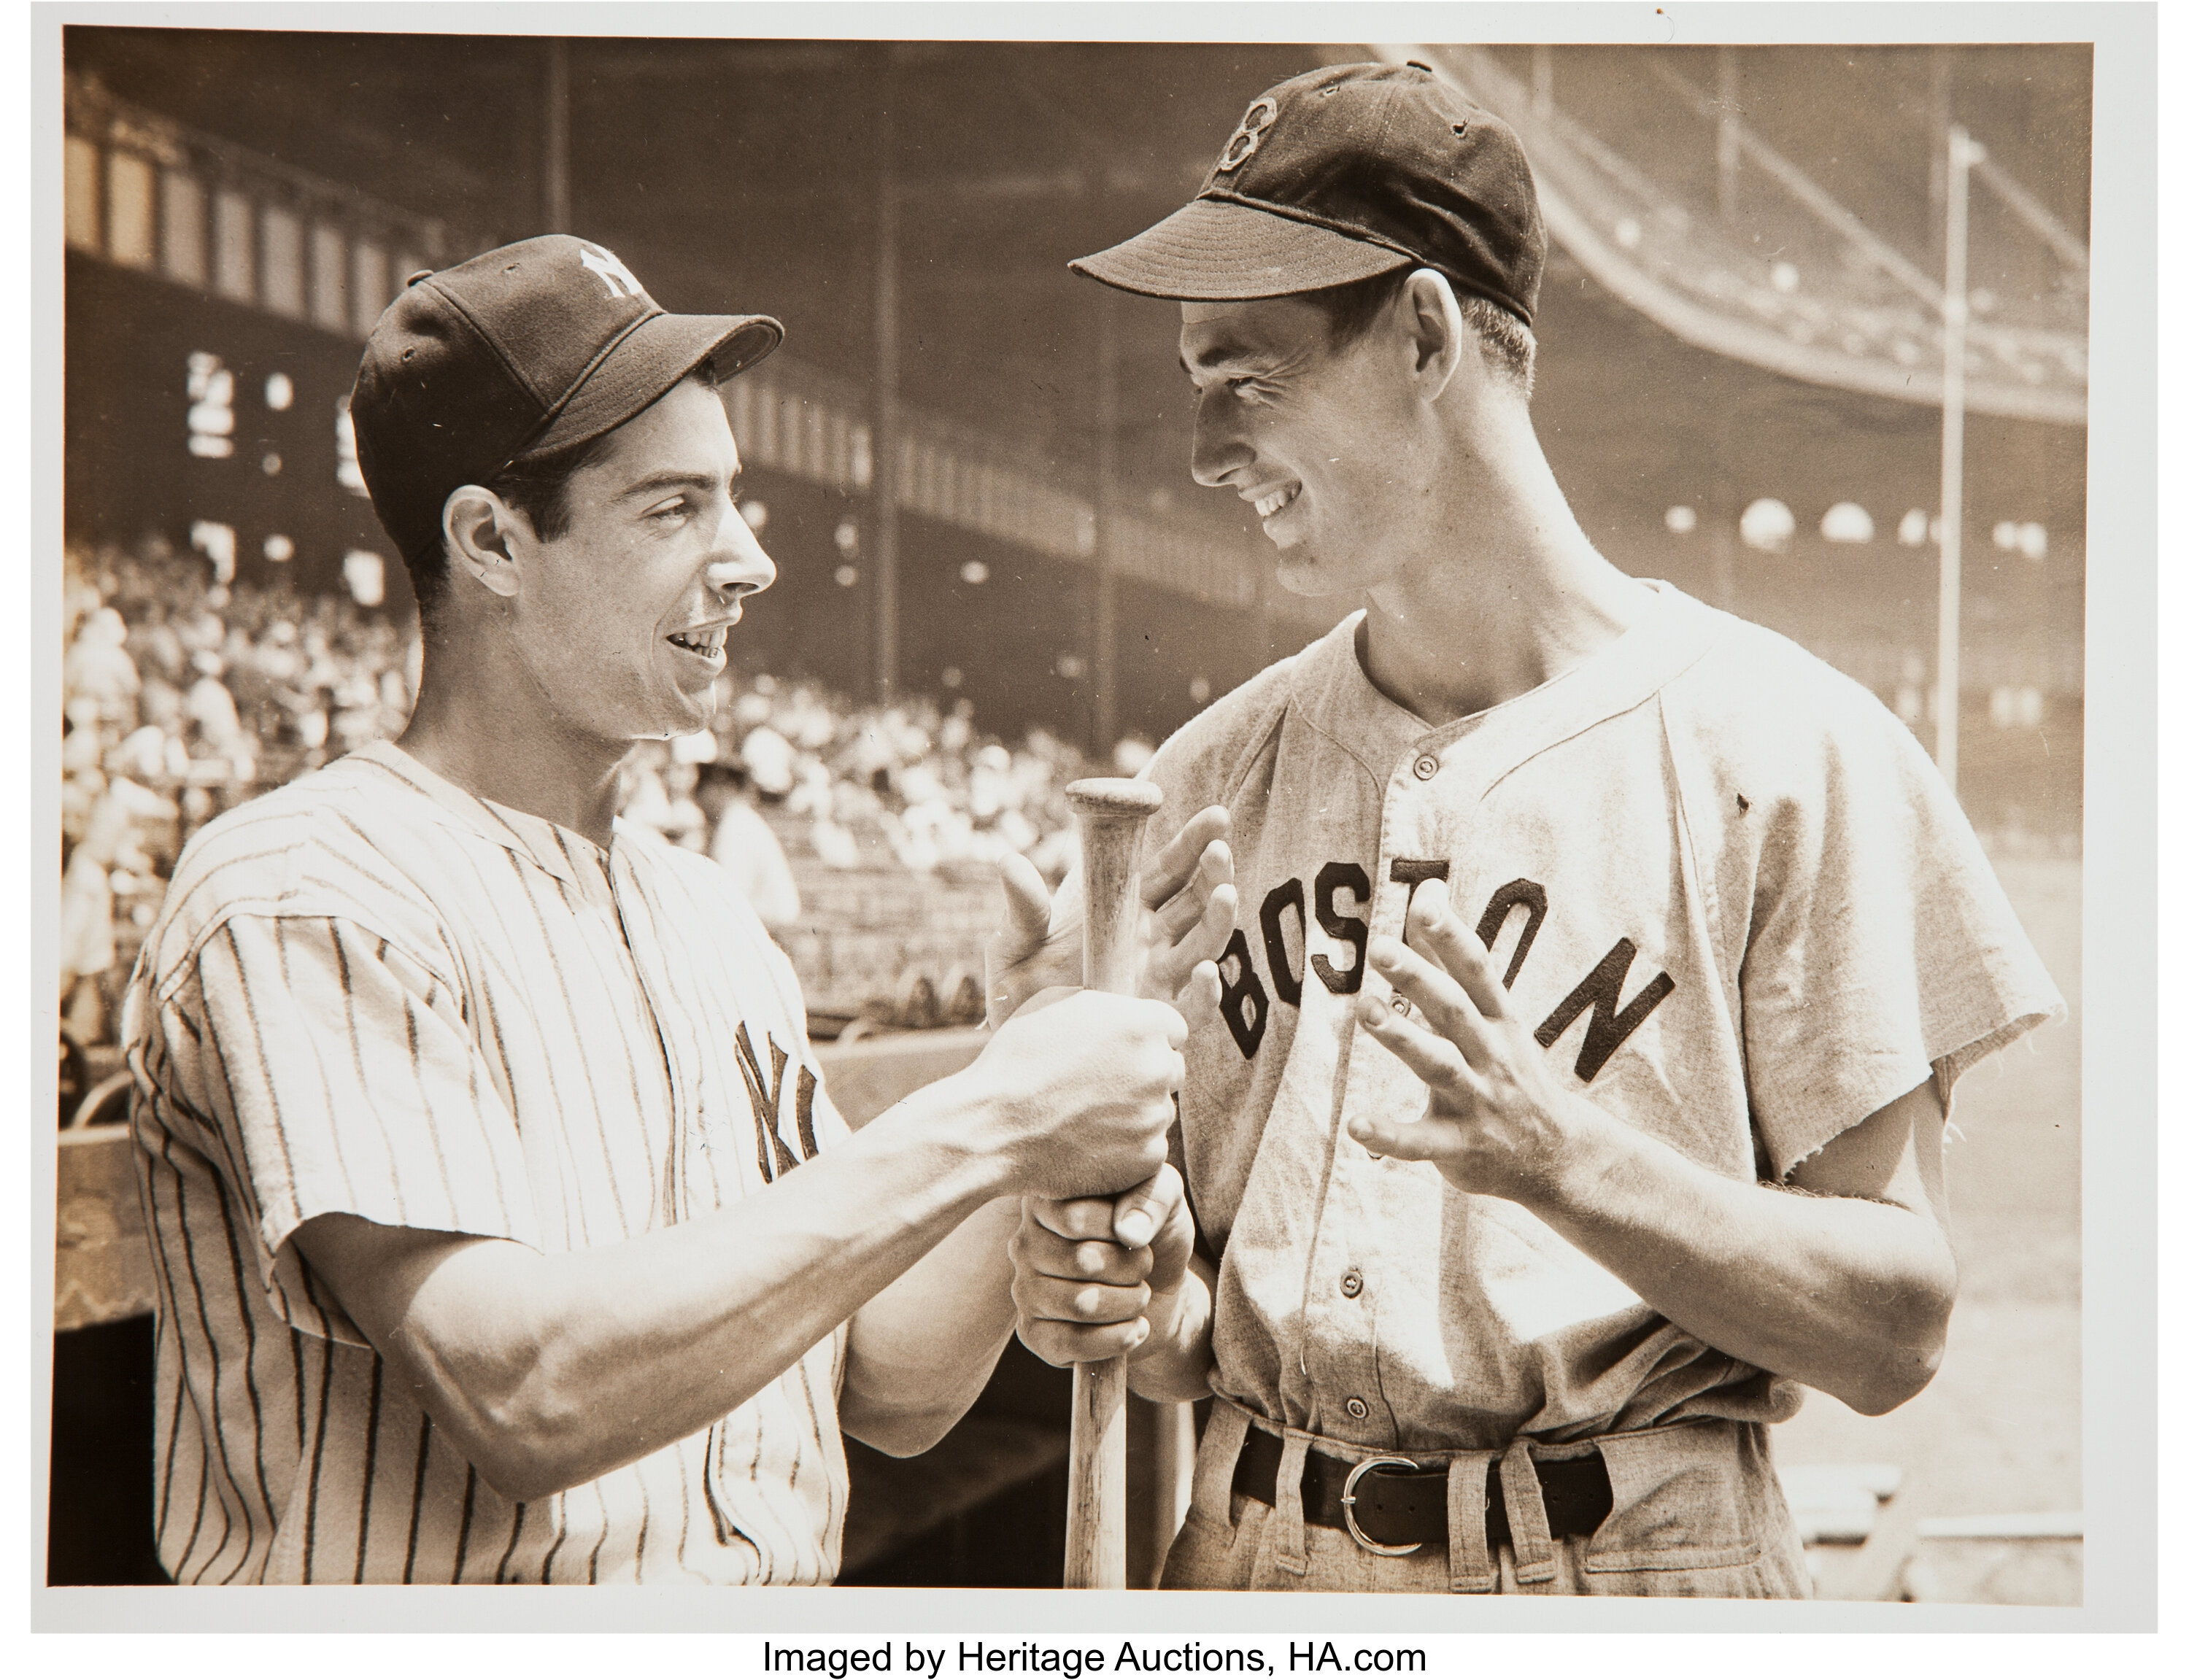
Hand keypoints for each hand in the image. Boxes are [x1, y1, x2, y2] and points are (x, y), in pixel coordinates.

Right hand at [968, 988, 1186, 1201]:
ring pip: (1158, 1110)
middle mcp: (1157, 1067)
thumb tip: (1118, 1009)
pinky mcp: (1147, 1157)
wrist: (992, 1127)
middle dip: (1143, 1075)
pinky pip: (1148, 1147)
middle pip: (1170, 1069)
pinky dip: (1126, 1148)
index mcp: (1142, 1023)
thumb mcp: (1053, 1007)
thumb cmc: (1015, 1062)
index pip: (1173, 1029)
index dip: (1146, 1040)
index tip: (1123, 1052)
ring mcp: (1155, 1115)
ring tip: (1084, 1116)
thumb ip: (1101, 1006)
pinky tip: (1088, 1142)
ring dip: (1134, 1112)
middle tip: (1101, 1087)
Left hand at [985, 805, 1236, 1031]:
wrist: (1021, 1057)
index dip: (1194, 842)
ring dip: (1219, 919)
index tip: (1216, 817)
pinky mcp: (1159, 1019)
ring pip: (1204, 944)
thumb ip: (1022, 908)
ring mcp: (1161, 979)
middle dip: (1213, 872)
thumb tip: (1010, 863)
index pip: (1169, 867)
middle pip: (1195, 899)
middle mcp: (1153, 939)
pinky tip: (1206, 971)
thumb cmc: (1020, 994)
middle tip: (1220, 850)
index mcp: (1125, 908)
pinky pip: (1194, 1007)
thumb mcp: (1016, 947)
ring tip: (1225, 894)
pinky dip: (1205, 990)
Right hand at [1009, 1164, 1194, 1366]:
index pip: (1074, 1218)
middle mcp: (1024, 1242)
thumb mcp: (1165, 1197)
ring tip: (1140, 1295)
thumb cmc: (1154, 1230)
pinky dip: (1117, 1339)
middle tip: (1143, 1266)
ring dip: (1130, 1303)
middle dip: (1133, 1268)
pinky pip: (1072, 1342)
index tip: (1136, 1232)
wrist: (1159, 1284)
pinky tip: (1134, 1328)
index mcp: (1045, 1198)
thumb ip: (1152, 1197)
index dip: (1120, 1231)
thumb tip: (1127, 1233)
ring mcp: (1023, 1289)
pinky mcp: (1032, 1332)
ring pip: (1082, 1304)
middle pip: (1082, 1262)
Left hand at [1349, 877, 1603, 1205]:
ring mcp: (1478, 1102)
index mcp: (1500, 1021)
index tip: (1426, 903)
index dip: (1453, 937)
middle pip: (1454, 1011)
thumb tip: (1428, 888)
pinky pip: (1421, 1141)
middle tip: (1379, 949)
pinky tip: (1356, 1125)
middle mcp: (1491, 1056)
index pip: (1477, 972)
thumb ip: (1450, 955)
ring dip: (1403, 1039)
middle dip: (1419, 979)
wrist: (1559, 1157)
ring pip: (1438, 1066)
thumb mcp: (1492, 1015)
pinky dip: (1390, 1136)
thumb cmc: (1510, 1070)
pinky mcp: (1460, 1146)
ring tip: (1366, 1011)